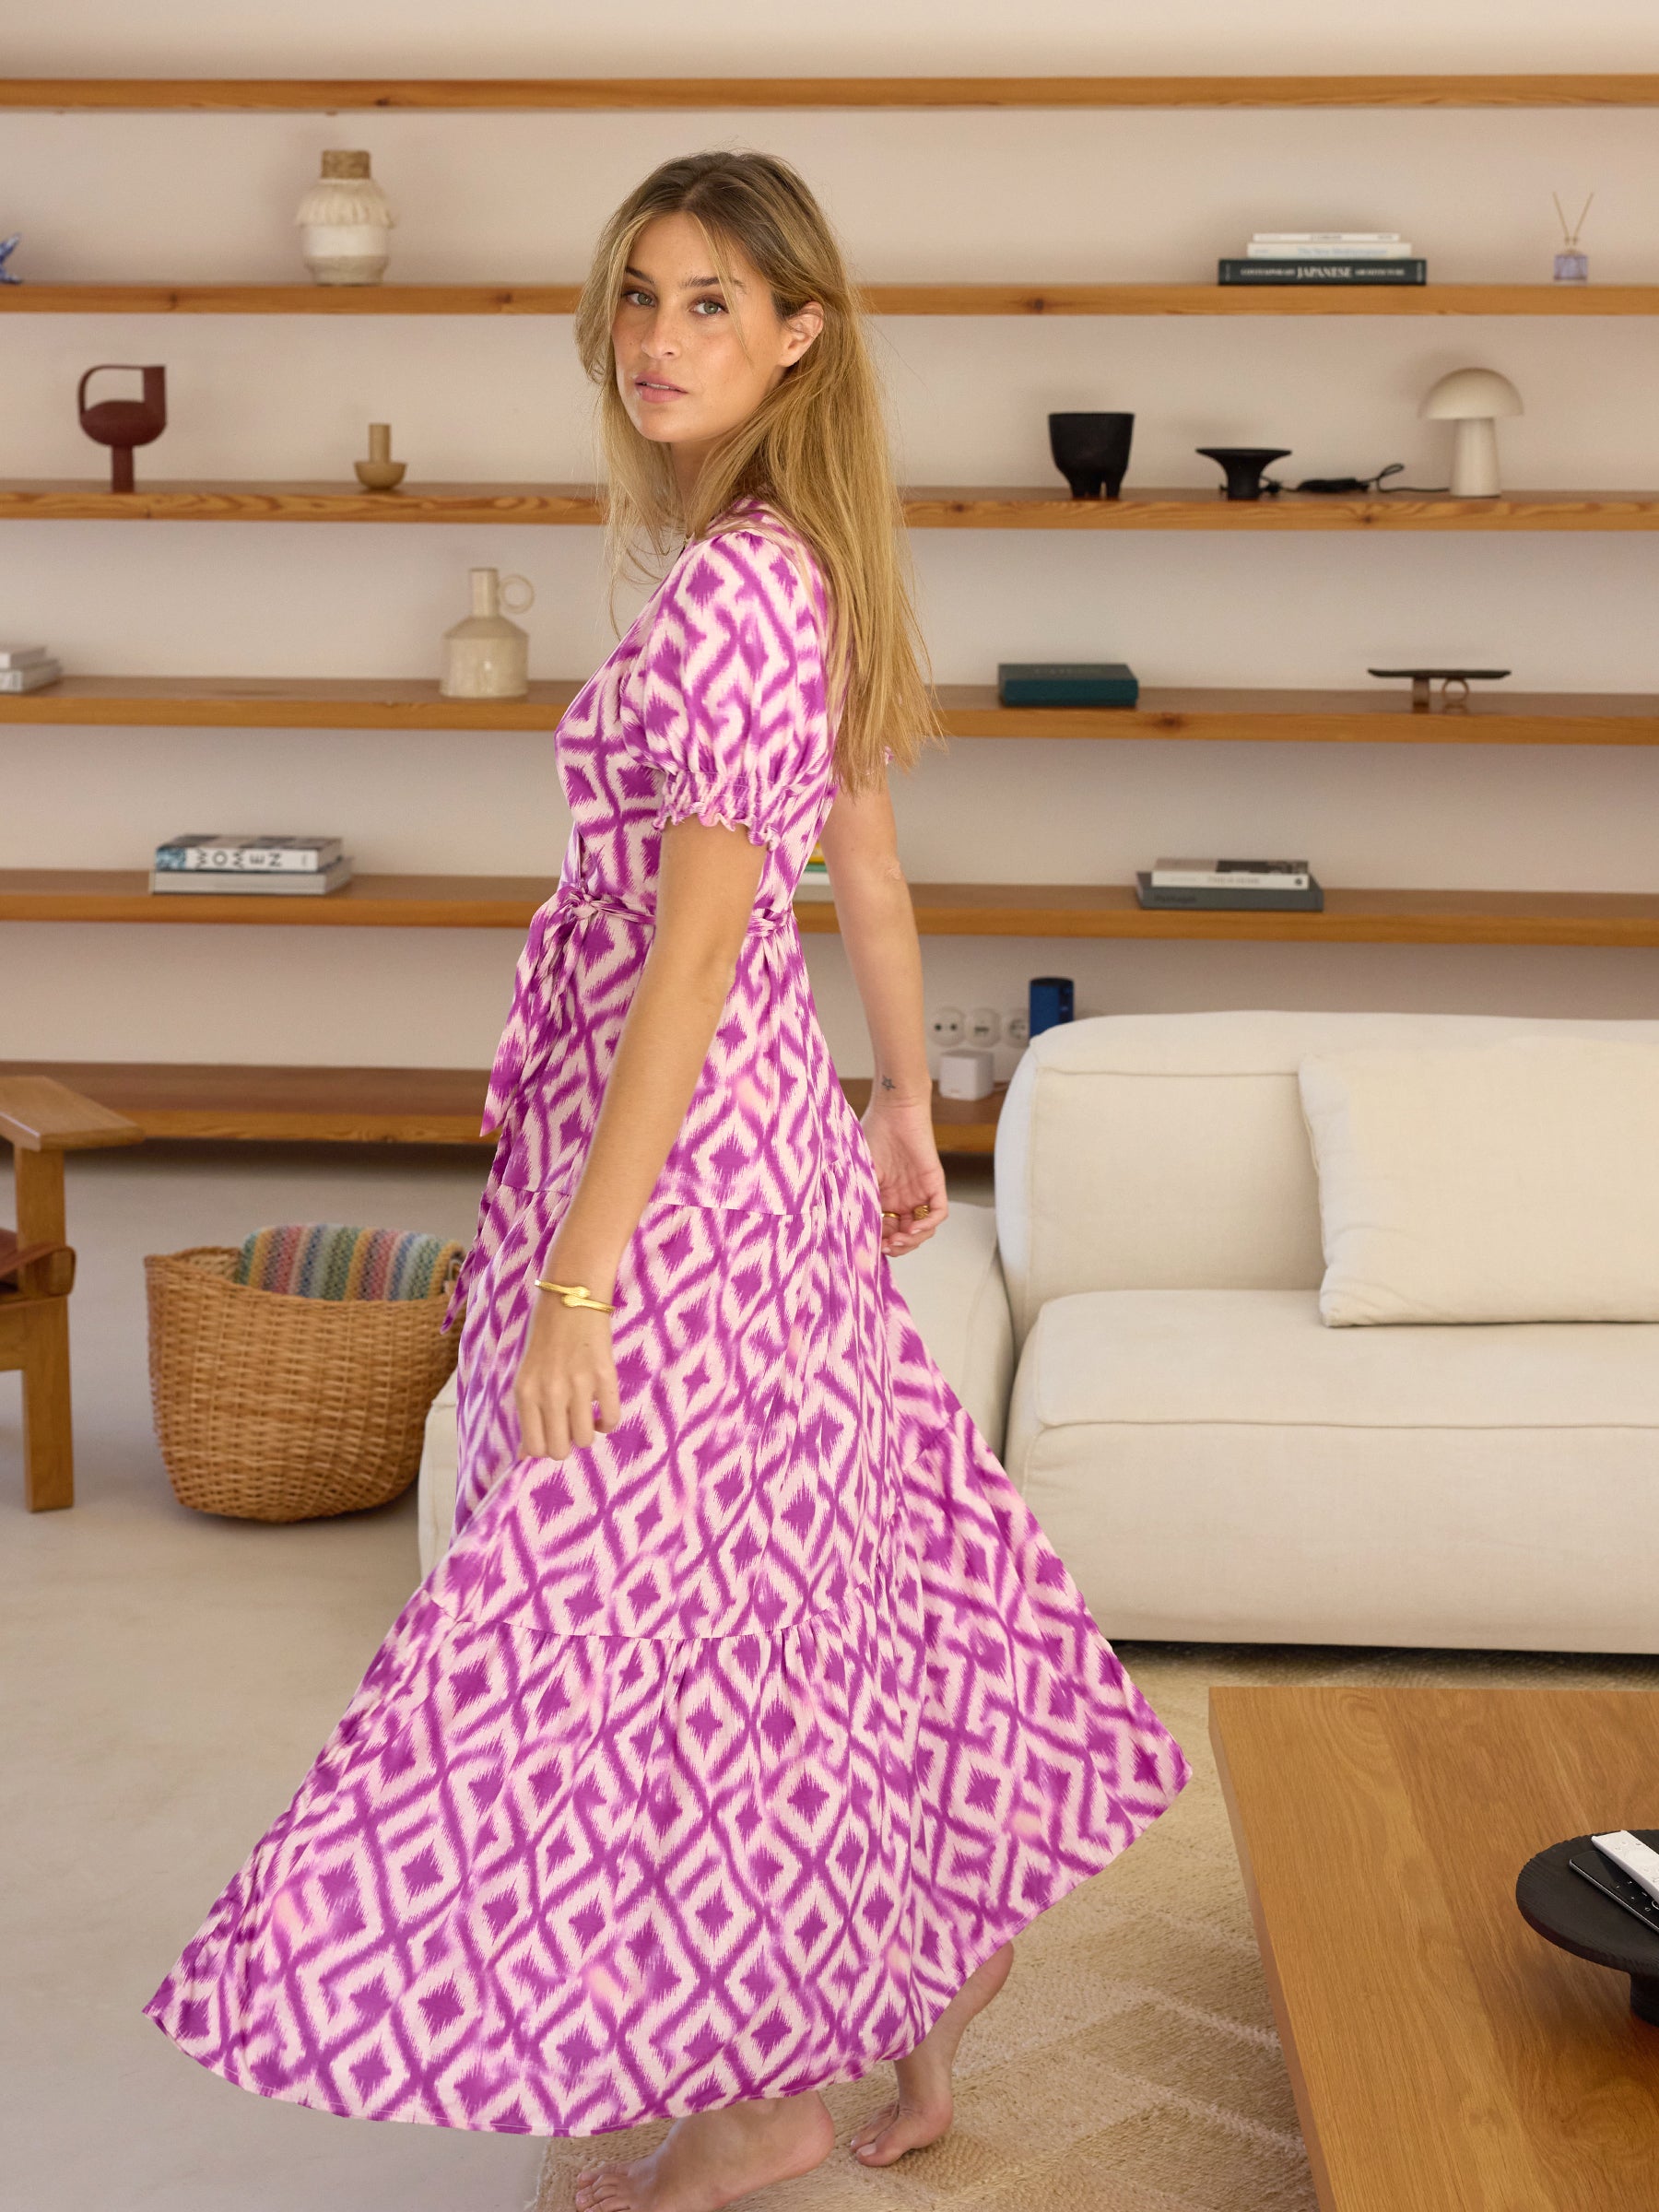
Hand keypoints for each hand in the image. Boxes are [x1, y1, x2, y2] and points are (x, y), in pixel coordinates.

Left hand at [512, 1288, 621, 1460]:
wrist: (572, 1297)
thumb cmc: (545, 1336)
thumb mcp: (527, 1376)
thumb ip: (527, 1415)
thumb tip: (523, 1455)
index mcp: (525, 1393)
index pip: (534, 1447)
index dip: (545, 1448)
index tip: (552, 1434)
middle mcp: (550, 1393)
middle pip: (560, 1449)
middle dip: (567, 1444)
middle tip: (569, 1426)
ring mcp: (579, 1385)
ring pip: (586, 1439)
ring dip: (588, 1433)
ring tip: (587, 1416)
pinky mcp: (606, 1377)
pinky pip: (611, 1418)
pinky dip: (608, 1422)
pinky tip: (603, 1411)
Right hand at [861, 1091, 948, 1256]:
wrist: (894, 1109)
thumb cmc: (872, 1133)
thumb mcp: (857, 1172)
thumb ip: (855, 1197)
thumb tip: (844, 1226)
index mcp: (883, 1197)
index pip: (884, 1230)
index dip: (879, 1243)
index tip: (869, 1249)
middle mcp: (902, 1198)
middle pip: (904, 1235)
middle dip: (896, 1247)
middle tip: (885, 1248)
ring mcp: (919, 1192)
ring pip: (922, 1229)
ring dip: (911, 1241)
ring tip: (897, 1241)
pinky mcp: (934, 1184)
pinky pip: (937, 1212)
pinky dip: (927, 1225)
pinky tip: (913, 1228)